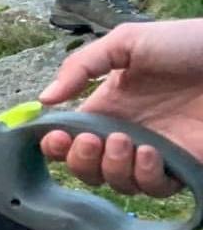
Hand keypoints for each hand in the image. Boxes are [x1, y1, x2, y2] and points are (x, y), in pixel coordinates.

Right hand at [36, 18, 202, 196]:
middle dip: (79, 161)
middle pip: (87, 168)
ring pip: (117, 183)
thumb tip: (43, 100)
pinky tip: (150, 152)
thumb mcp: (127, 40)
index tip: (55, 137)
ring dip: (111, 168)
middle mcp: (127, 134)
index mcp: (109, 107)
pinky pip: (154, 189)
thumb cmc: (187, 44)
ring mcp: (154, 153)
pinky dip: (144, 176)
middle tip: (91, 141)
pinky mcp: (183, 167)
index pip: (69, 138)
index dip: (55, 145)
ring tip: (125, 141)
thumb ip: (81, 66)